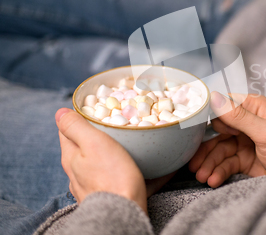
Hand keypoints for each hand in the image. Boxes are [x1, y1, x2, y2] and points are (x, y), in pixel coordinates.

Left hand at [56, 108, 174, 213]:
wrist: (125, 213)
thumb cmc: (111, 176)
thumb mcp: (93, 143)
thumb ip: (76, 127)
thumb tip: (60, 112)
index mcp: (71, 158)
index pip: (66, 131)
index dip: (78, 117)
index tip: (94, 109)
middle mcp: (78, 174)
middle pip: (85, 148)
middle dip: (98, 135)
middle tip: (117, 125)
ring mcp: (93, 187)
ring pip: (103, 164)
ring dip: (115, 153)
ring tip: (133, 145)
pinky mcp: (111, 196)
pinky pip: (121, 178)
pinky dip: (131, 170)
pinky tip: (148, 167)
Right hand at [188, 92, 265, 187]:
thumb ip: (240, 117)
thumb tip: (216, 97)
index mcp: (253, 108)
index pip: (223, 105)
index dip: (206, 116)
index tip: (190, 127)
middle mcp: (247, 122)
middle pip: (216, 130)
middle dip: (204, 147)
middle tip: (193, 161)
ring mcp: (244, 141)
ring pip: (218, 149)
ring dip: (208, 162)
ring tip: (202, 175)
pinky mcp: (244, 158)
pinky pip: (225, 163)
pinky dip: (217, 171)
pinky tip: (213, 179)